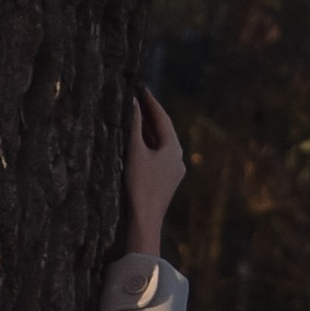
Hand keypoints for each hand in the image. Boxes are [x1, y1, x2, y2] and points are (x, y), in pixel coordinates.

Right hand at [123, 91, 185, 256]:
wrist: (144, 222)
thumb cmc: (139, 186)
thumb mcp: (134, 152)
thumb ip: (133, 126)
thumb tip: (132, 101)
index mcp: (174, 148)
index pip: (162, 118)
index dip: (151, 102)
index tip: (141, 88)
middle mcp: (177, 158)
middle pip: (162, 130)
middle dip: (149, 115)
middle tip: (136, 99)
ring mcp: (172, 171)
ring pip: (159, 144)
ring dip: (147, 131)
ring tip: (133, 118)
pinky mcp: (165, 182)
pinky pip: (157, 156)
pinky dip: (147, 146)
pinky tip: (136, 145)